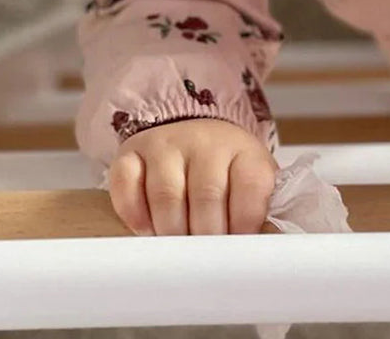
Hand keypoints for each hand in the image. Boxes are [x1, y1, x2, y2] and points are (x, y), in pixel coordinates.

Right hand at [108, 117, 277, 234]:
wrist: (192, 130)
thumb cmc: (225, 169)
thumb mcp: (251, 181)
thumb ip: (258, 211)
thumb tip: (263, 244)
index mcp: (243, 151)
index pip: (251, 187)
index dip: (245, 225)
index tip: (237, 250)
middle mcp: (205, 142)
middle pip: (207, 196)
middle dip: (206, 236)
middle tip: (204, 260)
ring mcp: (167, 146)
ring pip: (166, 195)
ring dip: (171, 231)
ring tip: (176, 250)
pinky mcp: (132, 152)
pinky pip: (126, 185)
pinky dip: (135, 215)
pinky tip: (147, 229)